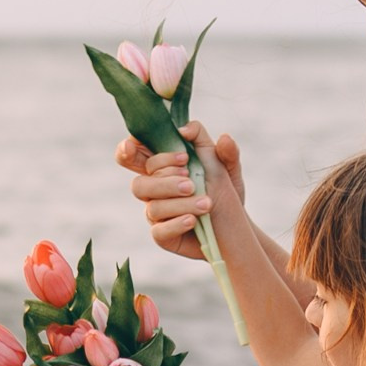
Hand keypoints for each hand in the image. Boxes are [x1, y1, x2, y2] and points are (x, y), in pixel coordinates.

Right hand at [116, 122, 245, 262]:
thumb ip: (210, 141)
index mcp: (162, 166)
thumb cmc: (224, 190)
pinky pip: (159, 231)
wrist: (237, 225)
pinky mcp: (164, 236)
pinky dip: (177, 223)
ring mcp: (157, 214)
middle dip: (165, 180)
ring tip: (206, 203)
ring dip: (180, 203)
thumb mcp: (225, 163)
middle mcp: (154, 190)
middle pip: (139, 182)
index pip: (133, 155)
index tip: (135, 147)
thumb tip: (186, 129)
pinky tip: (193, 220)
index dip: (128, 150)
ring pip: (153, 206)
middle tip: (191, 181)